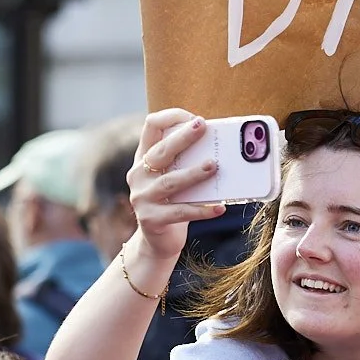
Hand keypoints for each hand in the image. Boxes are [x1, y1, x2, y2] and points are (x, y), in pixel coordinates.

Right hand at [128, 109, 226, 262]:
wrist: (158, 241)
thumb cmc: (173, 202)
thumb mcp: (174, 177)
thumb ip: (186, 162)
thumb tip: (221, 146)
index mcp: (144, 158)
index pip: (151, 126)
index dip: (171, 118)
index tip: (194, 118)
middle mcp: (138, 175)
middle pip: (161, 151)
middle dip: (183, 137)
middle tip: (202, 126)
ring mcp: (142, 198)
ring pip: (170, 182)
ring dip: (193, 173)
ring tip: (213, 166)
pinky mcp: (152, 219)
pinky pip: (180, 212)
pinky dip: (202, 210)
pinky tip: (219, 208)